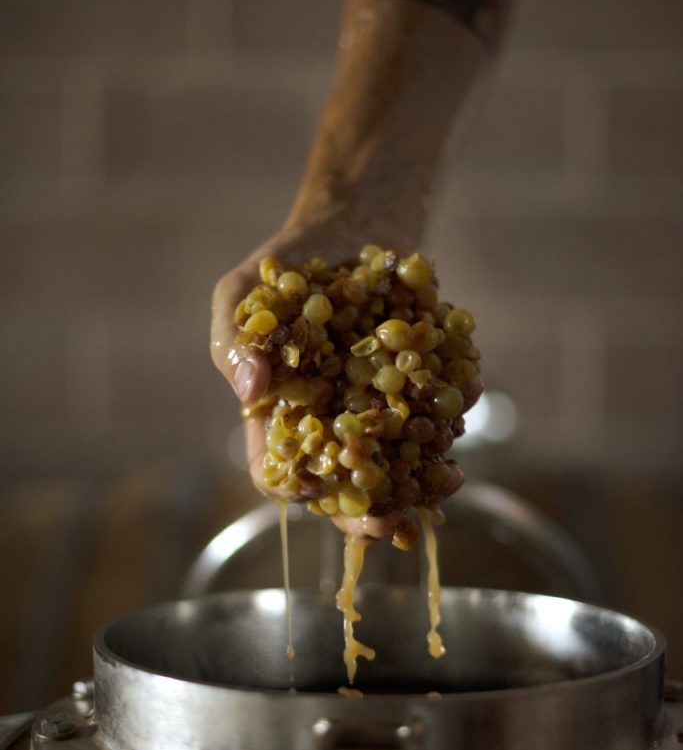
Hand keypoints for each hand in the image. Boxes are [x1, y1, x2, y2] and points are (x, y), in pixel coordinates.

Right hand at [211, 217, 481, 541]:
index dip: (296, 490)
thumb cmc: (283, 270)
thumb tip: (248, 386)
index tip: (316, 495)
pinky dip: (456, 399)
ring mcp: (380, 407)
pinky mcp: (420, 381)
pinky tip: (469, 386)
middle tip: (397, 522)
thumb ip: (233, 340)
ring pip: (403, 457)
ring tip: (450, 475)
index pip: (281, 473)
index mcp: (284, 419)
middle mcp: (334, 424)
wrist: (345, 227)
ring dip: (427, 471)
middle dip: (372, 510)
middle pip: (348, 485)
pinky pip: (439, 403)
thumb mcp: (241, 295)